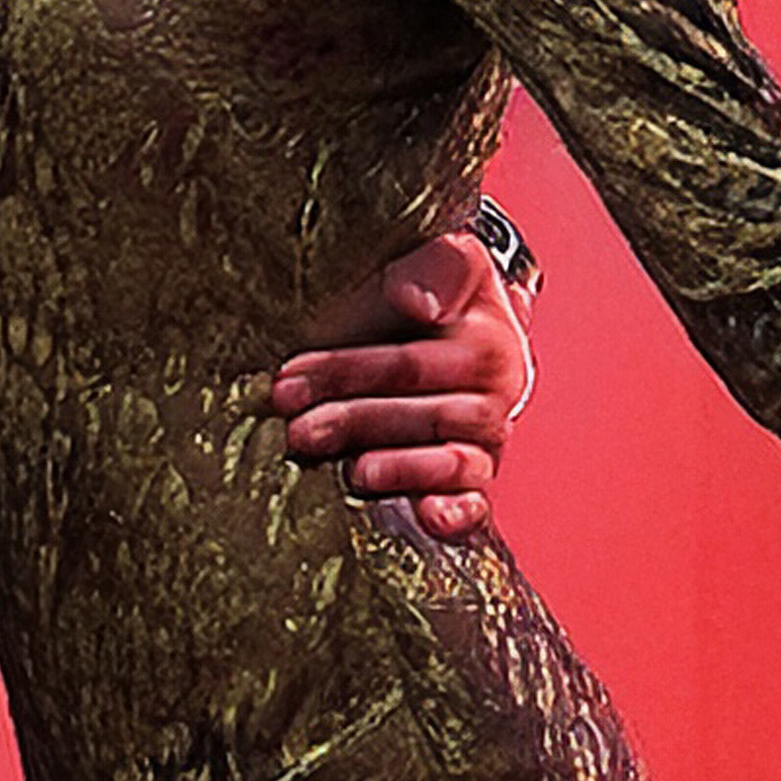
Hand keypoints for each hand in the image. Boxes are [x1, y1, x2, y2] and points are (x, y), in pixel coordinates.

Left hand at [277, 214, 537, 541]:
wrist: (452, 327)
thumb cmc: (432, 299)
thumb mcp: (440, 263)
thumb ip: (435, 267)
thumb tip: (416, 301)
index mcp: (485, 342)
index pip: (410, 364)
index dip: (348, 372)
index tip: (287, 379)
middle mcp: (493, 396)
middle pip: (423, 415)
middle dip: (353, 423)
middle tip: (296, 431)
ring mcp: (486, 443)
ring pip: (451, 462)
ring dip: (400, 469)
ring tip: (354, 472)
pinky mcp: (475, 482)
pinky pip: (478, 503)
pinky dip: (458, 514)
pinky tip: (430, 517)